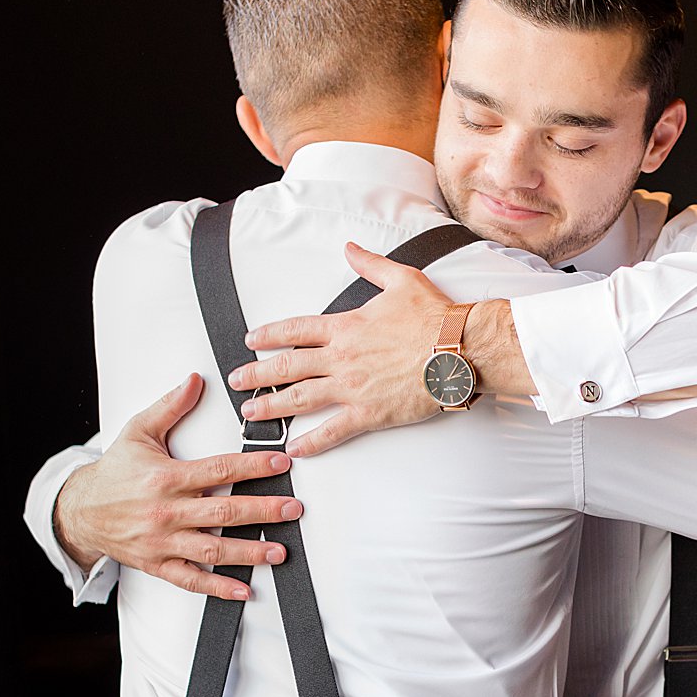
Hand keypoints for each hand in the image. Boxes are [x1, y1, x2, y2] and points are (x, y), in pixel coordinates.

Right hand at [53, 374, 300, 599]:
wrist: (80, 511)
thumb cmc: (114, 472)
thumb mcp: (138, 432)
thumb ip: (170, 407)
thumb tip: (195, 380)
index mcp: (166, 478)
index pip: (218, 470)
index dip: (253, 466)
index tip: (280, 463)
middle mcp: (166, 512)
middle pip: (222, 513)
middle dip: (262, 511)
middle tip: (292, 509)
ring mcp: (163, 541)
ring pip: (212, 550)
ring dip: (249, 552)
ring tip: (279, 551)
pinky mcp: (158, 563)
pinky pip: (190, 579)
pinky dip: (218, 587)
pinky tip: (244, 588)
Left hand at [226, 242, 448, 456]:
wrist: (460, 349)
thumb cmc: (435, 317)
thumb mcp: (401, 279)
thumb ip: (370, 265)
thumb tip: (350, 248)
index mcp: (346, 326)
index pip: (295, 330)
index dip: (269, 335)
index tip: (251, 340)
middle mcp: (341, 357)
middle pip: (287, 366)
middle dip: (256, 373)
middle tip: (237, 380)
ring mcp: (352, 387)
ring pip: (300, 398)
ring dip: (271, 406)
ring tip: (251, 413)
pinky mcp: (369, 412)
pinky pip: (332, 431)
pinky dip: (311, 441)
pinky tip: (295, 448)